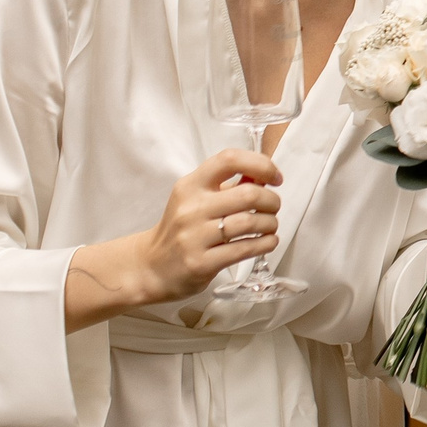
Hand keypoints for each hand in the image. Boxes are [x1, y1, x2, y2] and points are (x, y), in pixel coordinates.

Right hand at [65, 149, 282, 330]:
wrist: (151, 266)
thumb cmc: (182, 228)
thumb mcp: (197, 199)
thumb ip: (229, 185)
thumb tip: (266, 176)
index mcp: (190, 185)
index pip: (229, 159)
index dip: (261, 164)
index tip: (275, 177)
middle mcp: (191, 208)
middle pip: (248, 194)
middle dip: (272, 200)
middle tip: (274, 207)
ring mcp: (194, 237)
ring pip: (250, 223)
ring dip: (271, 223)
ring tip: (270, 226)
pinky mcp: (201, 263)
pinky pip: (245, 249)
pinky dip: (266, 243)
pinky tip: (267, 241)